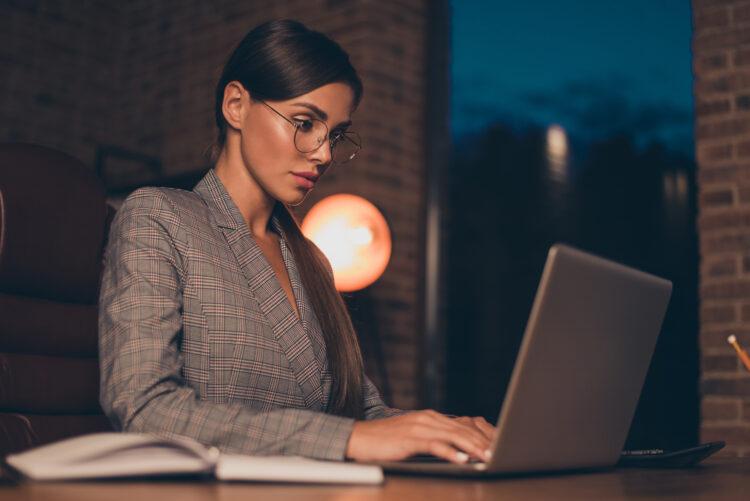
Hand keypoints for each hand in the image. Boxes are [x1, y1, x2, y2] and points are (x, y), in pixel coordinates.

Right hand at [344, 409, 495, 463]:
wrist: (359, 437)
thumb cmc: (386, 441)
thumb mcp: (414, 437)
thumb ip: (434, 439)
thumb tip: (458, 450)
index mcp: (431, 417)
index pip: (463, 426)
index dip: (482, 436)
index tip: (498, 447)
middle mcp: (428, 418)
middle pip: (462, 430)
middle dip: (483, 443)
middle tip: (500, 453)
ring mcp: (419, 427)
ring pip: (453, 436)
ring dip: (473, 448)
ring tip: (487, 458)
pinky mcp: (410, 439)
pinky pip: (435, 445)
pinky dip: (451, 452)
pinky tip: (462, 460)